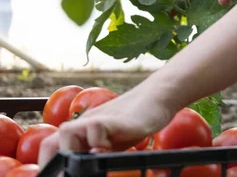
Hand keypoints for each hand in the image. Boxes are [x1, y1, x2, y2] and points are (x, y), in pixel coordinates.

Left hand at [38, 88, 173, 167]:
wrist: (157, 97)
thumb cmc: (135, 121)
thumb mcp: (112, 143)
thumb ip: (96, 154)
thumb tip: (84, 169)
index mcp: (81, 130)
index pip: (52, 147)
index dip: (50, 164)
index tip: (59, 175)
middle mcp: (84, 123)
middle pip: (53, 142)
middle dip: (58, 163)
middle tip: (73, 173)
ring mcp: (98, 119)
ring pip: (67, 133)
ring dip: (74, 151)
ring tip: (91, 161)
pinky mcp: (114, 118)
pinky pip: (95, 128)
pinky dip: (98, 142)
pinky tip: (108, 150)